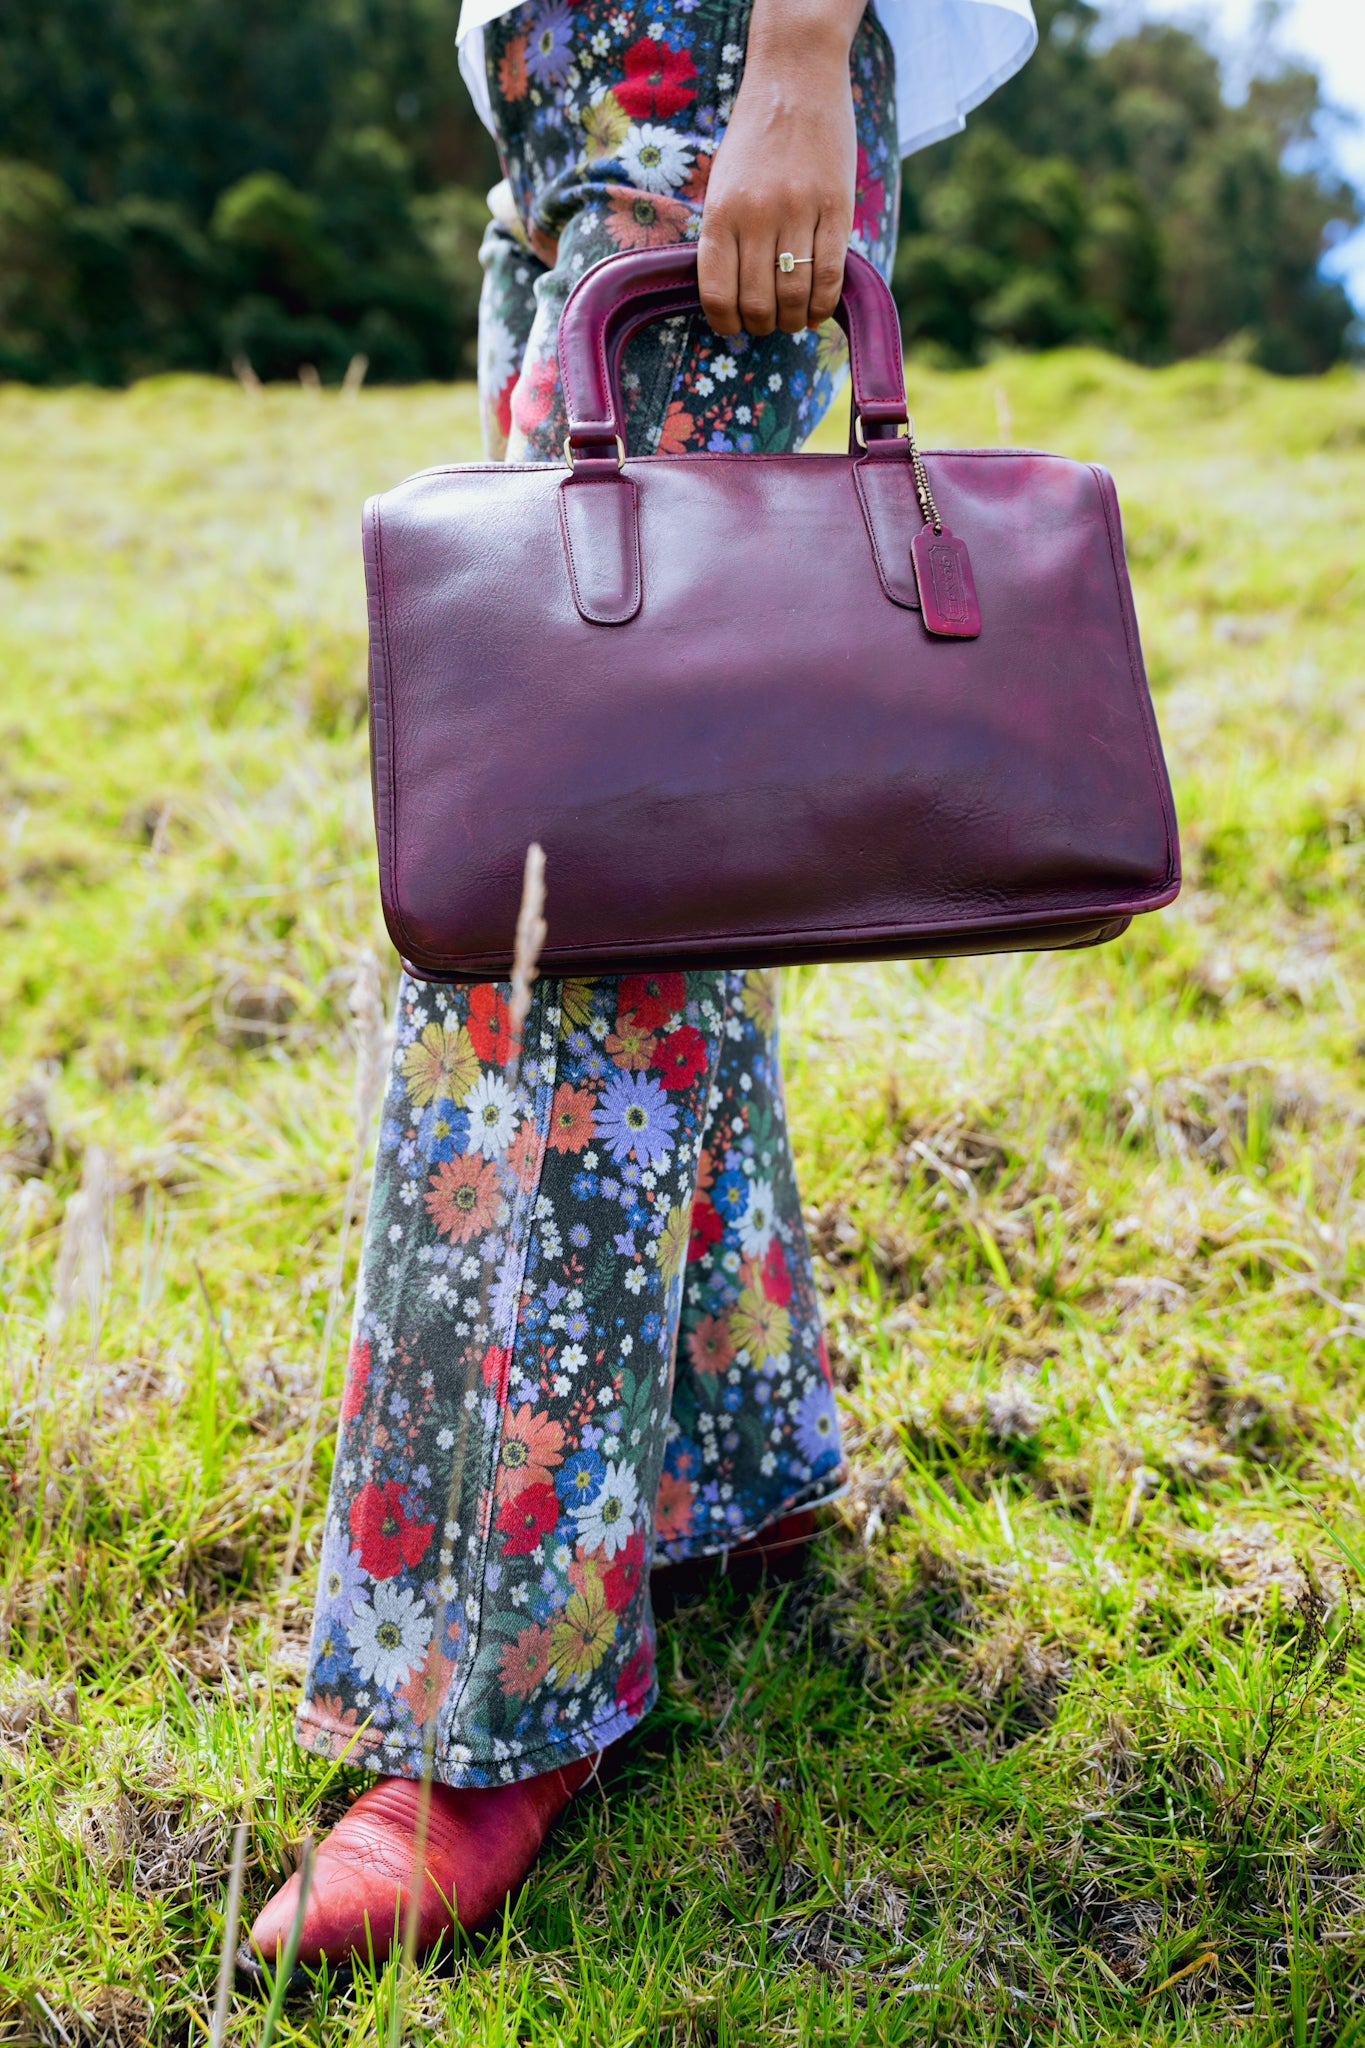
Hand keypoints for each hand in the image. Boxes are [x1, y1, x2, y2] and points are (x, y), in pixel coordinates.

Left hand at [697, 1, 863, 337]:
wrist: (796, 76)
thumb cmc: (754, 138)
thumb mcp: (723, 184)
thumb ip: (725, 237)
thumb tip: (732, 298)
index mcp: (720, 213)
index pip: (717, 295)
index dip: (726, 324)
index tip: (735, 326)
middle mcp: (756, 216)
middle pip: (758, 303)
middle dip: (762, 326)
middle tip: (768, 323)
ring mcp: (798, 211)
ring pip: (794, 295)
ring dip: (793, 320)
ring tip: (794, 318)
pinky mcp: (836, 206)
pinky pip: (830, 274)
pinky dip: (824, 304)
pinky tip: (818, 308)